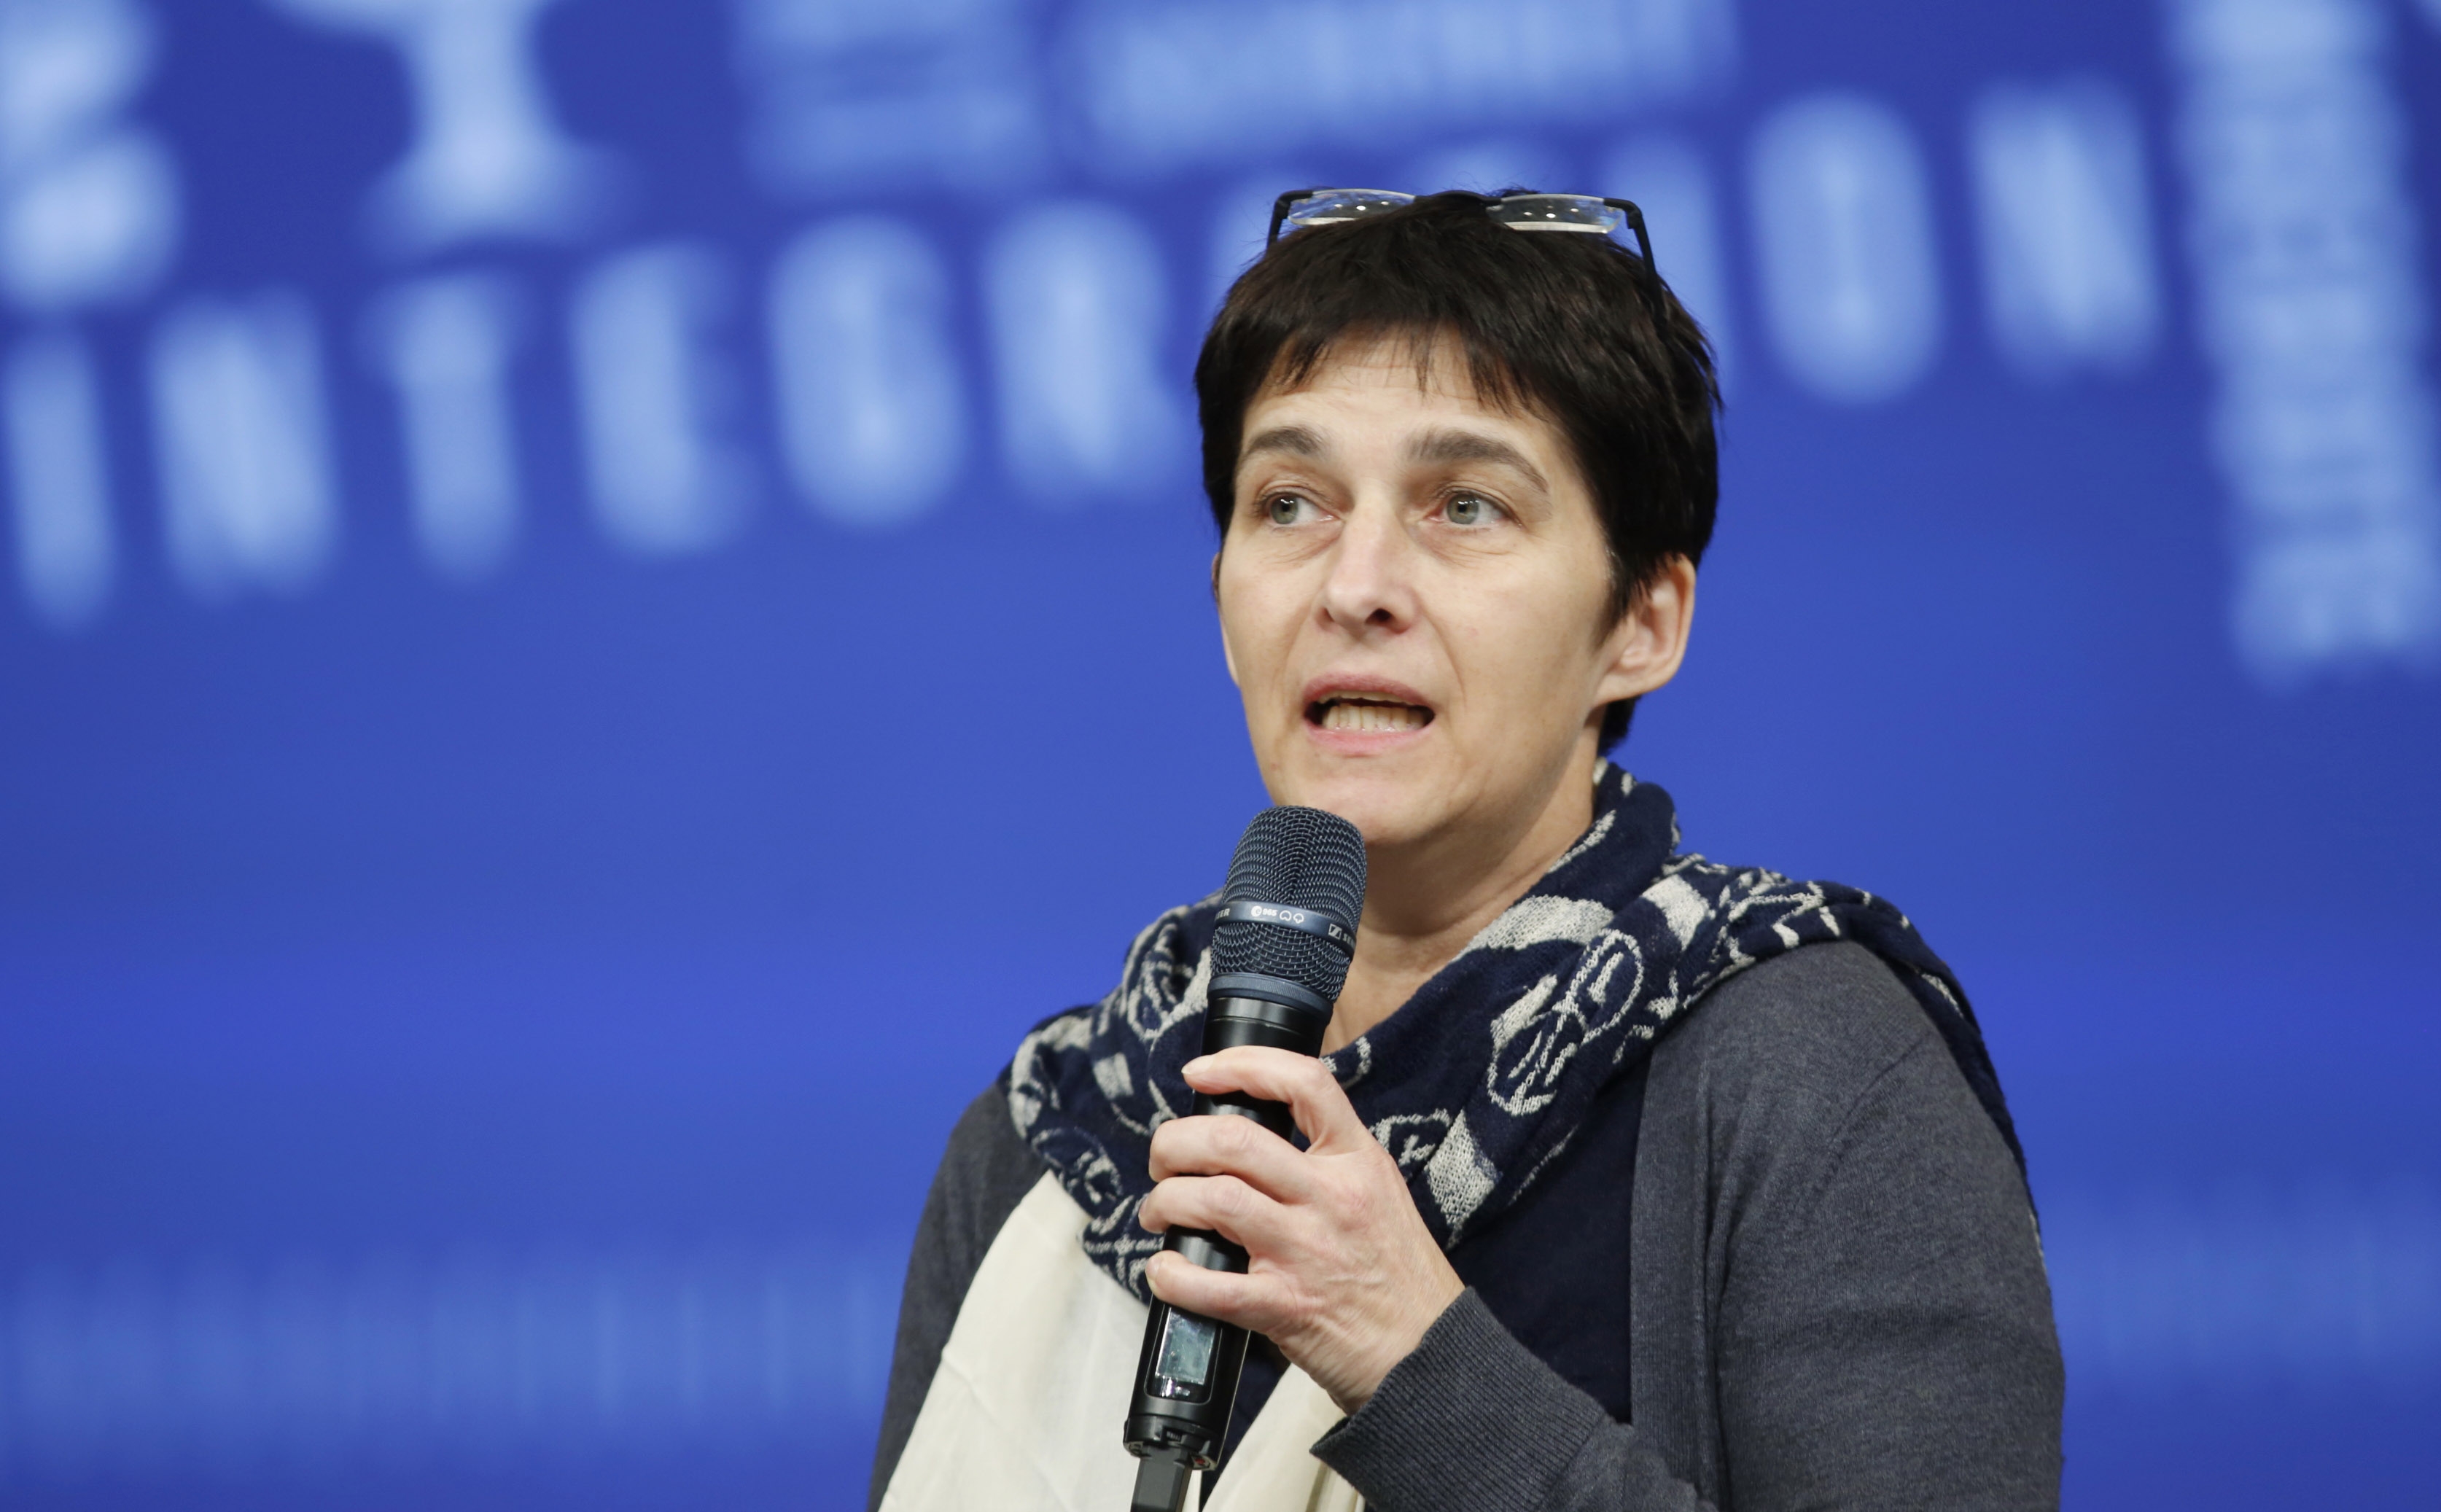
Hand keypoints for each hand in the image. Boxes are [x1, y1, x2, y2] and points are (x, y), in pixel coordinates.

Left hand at [1137, 1046, 1464, 1414]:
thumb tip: (1250, 1142)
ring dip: (1166, 1200)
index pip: (1304, 1082)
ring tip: (1159, 1212)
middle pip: (1233, 1138)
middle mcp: (1331, 1197)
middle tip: (1163, 1160)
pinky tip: (1164, 1271)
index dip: (1241, 1065)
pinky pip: (1210, 1285)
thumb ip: (1327, 1163)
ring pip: (1214, 1198)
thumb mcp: (1380, 1194)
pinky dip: (1172, 1275)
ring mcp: (1308, 1251)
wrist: (1431, 1354)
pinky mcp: (1286, 1306)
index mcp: (1357, 1162)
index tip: (1200, 1073)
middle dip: (1176, 1142)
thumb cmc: (1400, 1278)